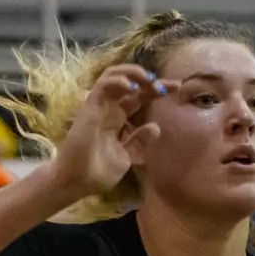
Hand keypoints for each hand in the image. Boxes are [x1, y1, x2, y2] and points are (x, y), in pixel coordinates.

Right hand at [47, 63, 168, 199]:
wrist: (78, 182)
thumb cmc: (98, 172)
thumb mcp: (126, 156)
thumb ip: (138, 141)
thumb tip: (156, 127)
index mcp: (119, 119)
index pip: (139, 98)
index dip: (156, 90)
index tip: (176, 88)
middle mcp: (110, 109)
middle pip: (131, 84)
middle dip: (151, 80)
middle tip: (172, 85)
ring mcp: (99, 107)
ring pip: (114, 76)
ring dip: (133, 73)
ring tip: (150, 79)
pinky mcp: (90, 107)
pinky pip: (102, 86)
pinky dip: (118, 81)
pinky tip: (132, 86)